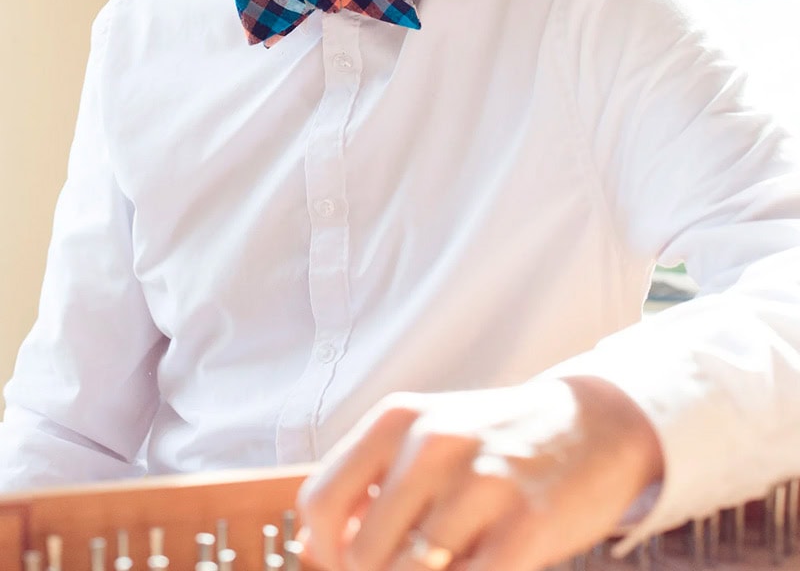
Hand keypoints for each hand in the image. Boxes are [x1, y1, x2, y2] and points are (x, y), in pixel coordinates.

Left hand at [297, 376, 663, 570]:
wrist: (596, 423)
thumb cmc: (499, 440)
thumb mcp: (429, 437)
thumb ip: (376, 485)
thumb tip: (319, 547)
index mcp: (398, 420)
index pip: (321, 503)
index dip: (322, 551)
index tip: (345, 563)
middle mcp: (432, 444)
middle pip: (360, 554)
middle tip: (414, 565)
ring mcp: (480, 483)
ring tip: (451, 561)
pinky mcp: (526, 525)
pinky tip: (480, 566)